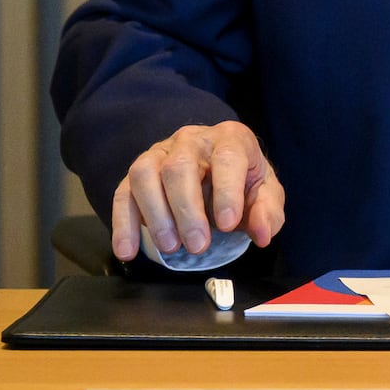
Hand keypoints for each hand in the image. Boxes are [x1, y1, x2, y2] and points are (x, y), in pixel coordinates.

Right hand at [110, 121, 285, 262]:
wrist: (218, 171)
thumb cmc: (243, 182)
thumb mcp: (265, 194)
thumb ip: (266, 212)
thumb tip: (263, 235)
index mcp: (231, 139)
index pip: (227, 158)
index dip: (227, 191)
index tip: (228, 224)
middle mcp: (192, 140)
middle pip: (180, 167)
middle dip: (187, 210)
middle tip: (198, 246)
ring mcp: (160, 153)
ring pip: (145, 174)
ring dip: (155, 214)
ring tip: (170, 247)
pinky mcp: (137, 173)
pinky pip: (123, 194)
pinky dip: (122, 224)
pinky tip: (127, 251)